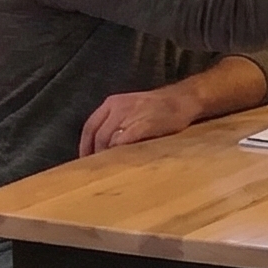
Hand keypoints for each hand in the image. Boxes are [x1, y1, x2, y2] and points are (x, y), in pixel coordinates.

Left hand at [79, 83, 199, 156]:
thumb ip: (116, 121)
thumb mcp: (132, 107)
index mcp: (112, 103)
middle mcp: (117, 108)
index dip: (85, 145)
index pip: (89, 126)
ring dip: (105, 155)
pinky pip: (123, 142)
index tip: (85, 159)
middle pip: (97, 135)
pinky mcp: (142, 126)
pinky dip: (118, 153)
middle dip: (95, 153)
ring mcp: (130, 116)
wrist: (183, 99)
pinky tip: (120, 161)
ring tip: (107, 168)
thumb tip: (104, 144)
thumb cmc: (159, 107)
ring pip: (108, 140)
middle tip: (96, 168)